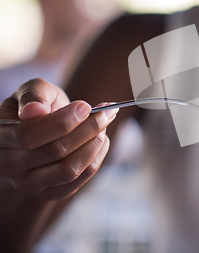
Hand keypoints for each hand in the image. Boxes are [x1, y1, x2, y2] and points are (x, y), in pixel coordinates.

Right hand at [0, 78, 117, 199]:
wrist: (48, 125)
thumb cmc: (41, 104)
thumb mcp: (36, 90)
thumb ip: (34, 94)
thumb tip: (34, 111)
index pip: (29, 136)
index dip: (62, 122)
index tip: (85, 106)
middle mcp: (8, 166)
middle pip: (54, 153)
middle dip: (86, 129)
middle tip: (105, 113)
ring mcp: (28, 184)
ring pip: (69, 170)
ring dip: (95, 144)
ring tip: (104, 124)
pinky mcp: (51, 192)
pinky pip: (81, 179)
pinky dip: (98, 156)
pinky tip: (100, 139)